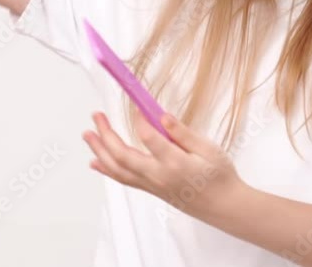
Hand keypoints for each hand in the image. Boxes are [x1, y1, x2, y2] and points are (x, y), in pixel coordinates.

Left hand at [82, 110, 244, 220]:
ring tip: (87, 135)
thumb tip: (162, 117)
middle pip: (123, 156)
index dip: (139, 119)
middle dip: (106, 135)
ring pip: (118, 169)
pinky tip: (96, 161)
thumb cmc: (220, 176)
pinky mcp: (151, 190)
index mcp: (175, 164)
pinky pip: (124, 179)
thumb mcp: (209, 149)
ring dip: (100, 151)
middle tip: (96, 116)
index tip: (136, 104)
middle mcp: (158, 177)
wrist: (223, 206)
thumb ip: (183, 133)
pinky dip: (107, 169)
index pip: (148, 138)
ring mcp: (152, 185)